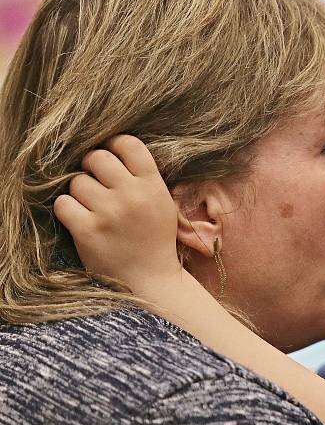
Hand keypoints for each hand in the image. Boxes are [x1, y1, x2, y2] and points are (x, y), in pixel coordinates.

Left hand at [54, 134, 181, 292]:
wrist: (150, 279)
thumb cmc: (154, 238)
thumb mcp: (161, 203)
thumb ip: (143, 177)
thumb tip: (111, 150)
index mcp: (153, 186)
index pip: (128, 144)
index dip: (114, 144)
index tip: (111, 155)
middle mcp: (132, 196)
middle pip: (98, 158)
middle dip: (93, 167)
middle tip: (97, 181)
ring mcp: (109, 213)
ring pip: (77, 182)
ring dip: (81, 193)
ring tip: (94, 208)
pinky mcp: (87, 231)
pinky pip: (63, 204)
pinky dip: (68, 210)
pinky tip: (81, 220)